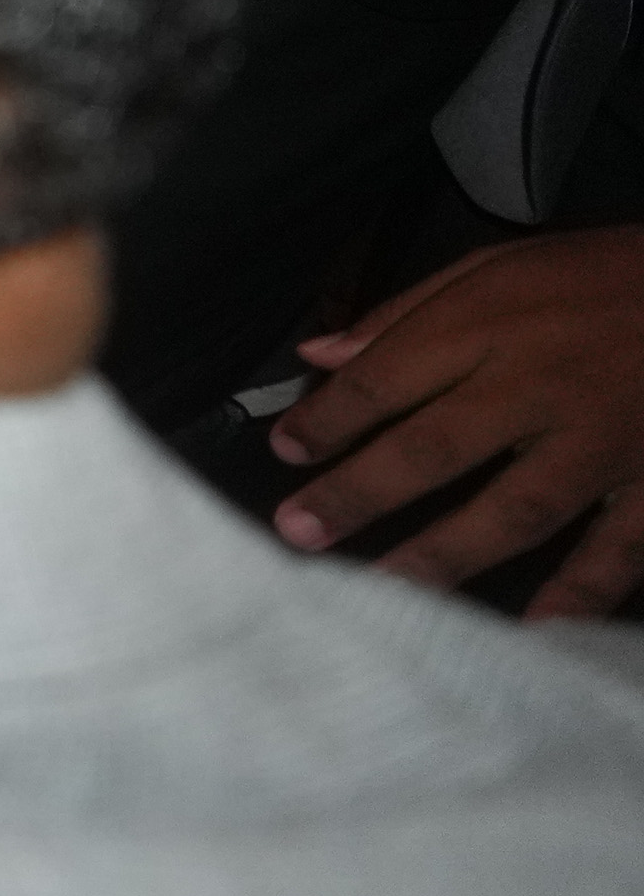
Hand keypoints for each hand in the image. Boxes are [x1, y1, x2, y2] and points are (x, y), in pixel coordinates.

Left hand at [273, 226, 643, 617]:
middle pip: (434, 449)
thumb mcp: (500, 263)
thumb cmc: (606, 275)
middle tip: (298, 535)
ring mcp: (603, 442)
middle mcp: (539, 388)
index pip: (387, 378)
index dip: (329, 419)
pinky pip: (617, 548)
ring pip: (514, 509)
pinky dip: (579, 592)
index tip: (285, 452)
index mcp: (491, 326)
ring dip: (445, 555)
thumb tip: (319, 354)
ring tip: (386, 595)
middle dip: (360, 494)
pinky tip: (535, 632)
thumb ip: (406, 313)